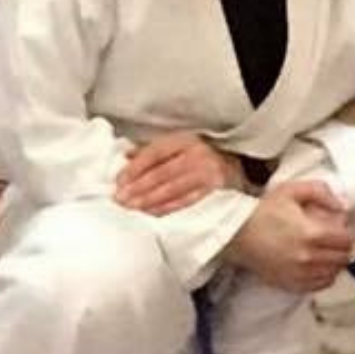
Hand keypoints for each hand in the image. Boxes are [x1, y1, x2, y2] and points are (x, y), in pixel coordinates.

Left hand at [115, 131, 245, 214]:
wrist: (236, 172)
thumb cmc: (200, 160)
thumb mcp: (179, 149)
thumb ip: (152, 152)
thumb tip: (125, 156)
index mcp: (185, 140)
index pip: (154, 152)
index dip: (135, 168)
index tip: (119, 181)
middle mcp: (197, 154)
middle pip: (161, 173)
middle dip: (137, 188)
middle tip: (120, 199)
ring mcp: (207, 173)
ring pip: (171, 189)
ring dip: (148, 200)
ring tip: (131, 208)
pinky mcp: (214, 191)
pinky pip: (185, 202)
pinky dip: (166, 208)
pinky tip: (151, 213)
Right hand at [226, 179, 353, 291]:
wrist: (236, 234)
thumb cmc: (262, 212)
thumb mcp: (291, 190)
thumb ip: (321, 191)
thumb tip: (341, 205)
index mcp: (312, 233)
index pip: (347, 239)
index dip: (348, 230)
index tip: (340, 225)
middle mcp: (308, 257)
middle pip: (343, 257)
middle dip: (343, 246)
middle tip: (334, 237)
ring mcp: (300, 273)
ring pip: (334, 272)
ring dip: (335, 261)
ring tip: (325, 250)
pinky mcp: (291, 283)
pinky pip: (320, 285)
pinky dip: (324, 275)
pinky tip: (316, 264)